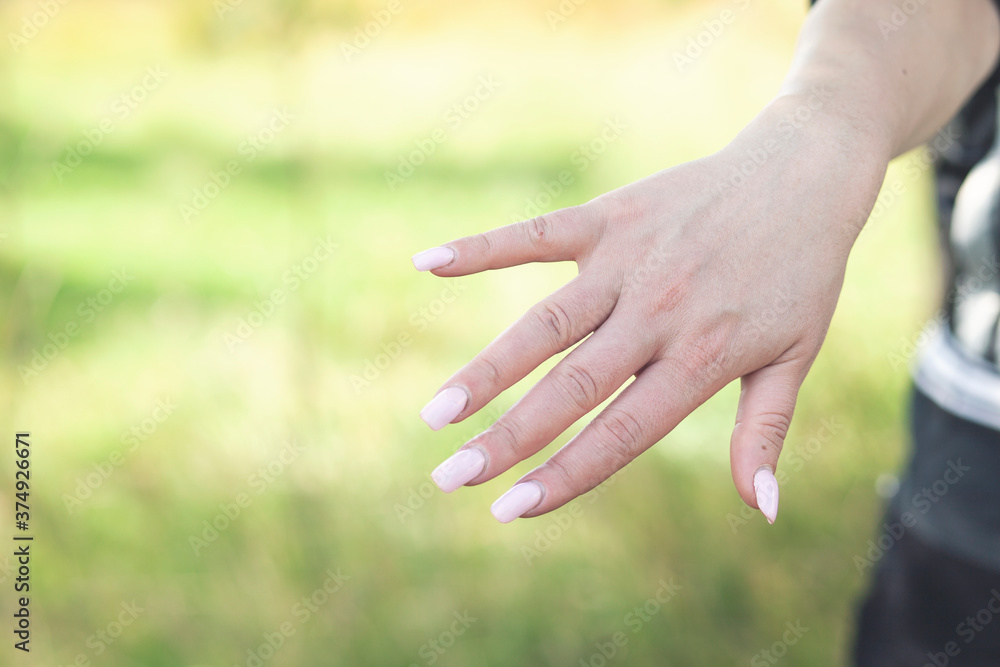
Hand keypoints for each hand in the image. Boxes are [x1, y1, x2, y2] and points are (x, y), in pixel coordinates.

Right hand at [413, 94, 887, 523]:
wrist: (803, 174)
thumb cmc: (801, 276)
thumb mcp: (795, 358)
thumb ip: (764, 433)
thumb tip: (763, 511)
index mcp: (701, 357)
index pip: (621, 433)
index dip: (564, 475)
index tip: (509, 510)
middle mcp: (657, 313)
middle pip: (570, 388)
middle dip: (506, 439)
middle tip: (448, 477)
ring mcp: (627, 262)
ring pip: (544, 325)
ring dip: (486, 369)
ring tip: (436, 412)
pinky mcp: (609, 217)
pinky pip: (535, 235)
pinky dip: (482, 249)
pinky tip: (427, 265)